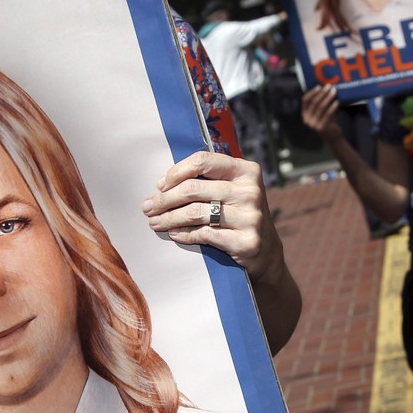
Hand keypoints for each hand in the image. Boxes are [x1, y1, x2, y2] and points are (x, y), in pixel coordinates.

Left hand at [143, 151, 284, 286]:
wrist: (265, 251)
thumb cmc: (238, 214)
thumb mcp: (231, 190)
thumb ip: (207, 181)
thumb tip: (162, 185)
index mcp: (246, 170)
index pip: (203, 161)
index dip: (176, 172)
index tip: (160, 185)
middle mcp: (250, 191)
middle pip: (193, 189)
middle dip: (164, 199)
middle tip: (147, 207)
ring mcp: (250, 217)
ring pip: (195, 213)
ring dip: (169, 218)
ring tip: (154, 222)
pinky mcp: (246, 241)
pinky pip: (204, 234)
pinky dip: (184, 234)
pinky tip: (174, 234)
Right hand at [300, 85, 343, 143]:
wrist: (333, 137)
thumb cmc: (328, 121)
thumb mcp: (323, 111)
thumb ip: (322, 102)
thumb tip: (326, 88)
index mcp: (304, 115)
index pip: (305, 100)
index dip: (312, 92)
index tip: (319, 87)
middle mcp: (307, 120)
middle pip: (314, 102)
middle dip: (322, 93)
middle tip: (329, 87)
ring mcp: (313, 124)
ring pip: (321, 107)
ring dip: (328, 98)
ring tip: (334, 92)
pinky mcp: (321, 127)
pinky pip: (327, 114)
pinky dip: (332, 107)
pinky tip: (337, 101)